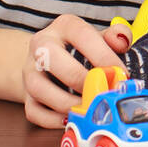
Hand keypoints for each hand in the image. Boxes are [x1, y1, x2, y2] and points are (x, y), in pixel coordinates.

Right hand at [23, 14, 129, 128]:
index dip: (104, 56)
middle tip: (100, 92)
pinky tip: (72, 119)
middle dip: (79, 78)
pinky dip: (53, 120)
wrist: (47, 58)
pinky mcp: (25, 95)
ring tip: (88, 109)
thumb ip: (116, 35)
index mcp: (64, 26)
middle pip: (51, 58)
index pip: (82, 35)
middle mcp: (41, 45)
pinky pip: (33, 111)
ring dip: (65, 103)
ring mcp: (30, 71)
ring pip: (38, 87)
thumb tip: (122, 41)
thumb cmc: (81, 49)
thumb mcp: (99, 37)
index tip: (121, 74)